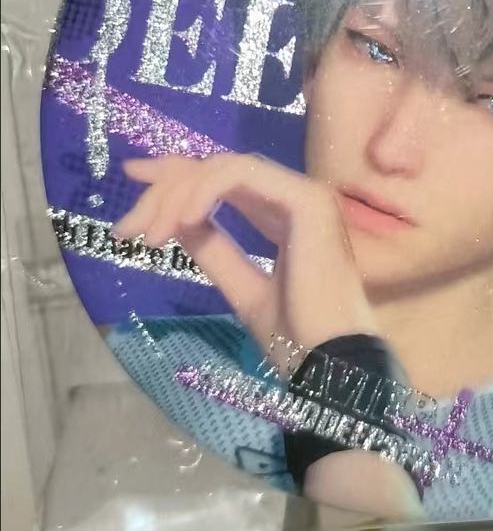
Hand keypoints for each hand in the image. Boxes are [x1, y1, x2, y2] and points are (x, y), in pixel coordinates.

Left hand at [115, 154, 375, 353]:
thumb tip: (176, 220)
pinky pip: (244, 174)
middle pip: (219, 170)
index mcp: (287, 216)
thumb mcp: (242, 288)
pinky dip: (205, 190)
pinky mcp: (307, 199)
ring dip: (178, 194)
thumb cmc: (296, 338)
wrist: (330, 363)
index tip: (131, 181)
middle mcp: (296, 197)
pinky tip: (181, 221)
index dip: (178, 175)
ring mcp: (305, 194)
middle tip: (124, 228)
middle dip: (165, 188)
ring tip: (149, 237)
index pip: (227, 180)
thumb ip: (214, 250)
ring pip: (227, 167)